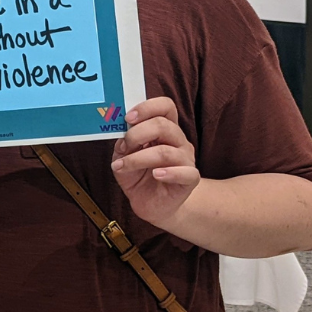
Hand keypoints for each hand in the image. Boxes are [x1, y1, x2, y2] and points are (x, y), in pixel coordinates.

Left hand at [111, 98, 198, 225]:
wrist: (152, 205)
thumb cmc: (139, 177)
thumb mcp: (124, 157)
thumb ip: (124, 144)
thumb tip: (121, 135)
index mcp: (165, 129)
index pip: (165, 106)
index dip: (147, 107)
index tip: (127, 118)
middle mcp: (178, 141)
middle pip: (164, 125)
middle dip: (137, 134)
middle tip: (122, 146)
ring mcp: (186, 160)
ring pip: (166, 151)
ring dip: (139, 158)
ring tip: (123, 167)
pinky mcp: (190, 180)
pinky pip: (186, 173)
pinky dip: (170, 173)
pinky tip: (156, 175)